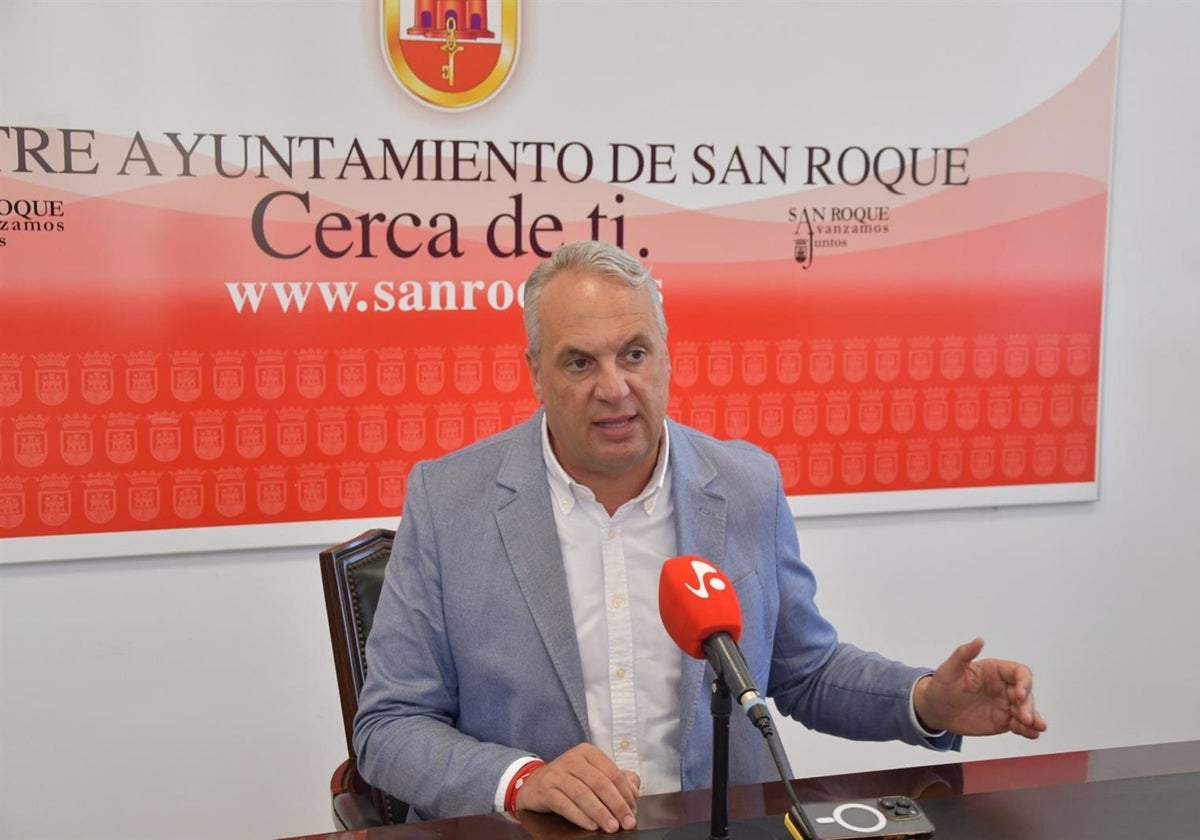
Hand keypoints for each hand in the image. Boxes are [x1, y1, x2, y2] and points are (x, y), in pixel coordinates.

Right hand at [515, 743, 640, 832]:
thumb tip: (634, 790)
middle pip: (600, 783)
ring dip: (600, 813)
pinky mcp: (545, 789)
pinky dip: (580, 816)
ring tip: (611, 827)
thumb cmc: (571, 779)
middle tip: (627, 823)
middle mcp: (572, 759)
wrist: (535, 783)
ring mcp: (557, 773)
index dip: (625, 794)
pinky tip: (592, 825)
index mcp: (588, 752)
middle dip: (616, 805)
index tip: (633, 811)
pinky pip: (565, 804)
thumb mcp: (593, 774)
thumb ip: (617, 779)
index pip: (613, 773)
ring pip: (583, 794)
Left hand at [914, 638, 1047, 738]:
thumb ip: (963, 654)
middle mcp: (1003, 687)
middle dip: (1028, 705)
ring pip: (1026, 710)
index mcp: (994, 671)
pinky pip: (1019, 725)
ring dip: (1034, 718)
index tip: (1020, 694)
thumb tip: (979, 640)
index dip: (1024, 682)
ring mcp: (1005, 704)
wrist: (935, 710)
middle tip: (1025, 717)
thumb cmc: (941, 686)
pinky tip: (1033, 734)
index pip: (1018, 672)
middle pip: (1026, 693)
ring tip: (1038, 727)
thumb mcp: (949, 670)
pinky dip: (1028, 730)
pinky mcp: (1003, 721)